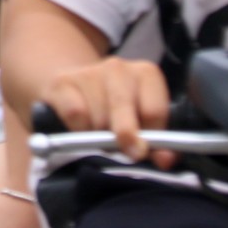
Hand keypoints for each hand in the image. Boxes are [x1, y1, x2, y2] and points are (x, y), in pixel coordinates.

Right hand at [42, 56, 172, 166]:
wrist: (75, 88)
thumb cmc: (117, 110)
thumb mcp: (143, 121)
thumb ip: (158, 141)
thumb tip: (165, 160)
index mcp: (146, 74)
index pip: (154, 110)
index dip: (152, 136)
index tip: (146, 151)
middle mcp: (118, 67)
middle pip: (125, 109)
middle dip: (127, 137)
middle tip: (129, 153)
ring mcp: (88, 72)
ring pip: (99, 117)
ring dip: (101, 136)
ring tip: (102, 136)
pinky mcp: (62, 82)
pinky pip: (76, 115)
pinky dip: (80, 130)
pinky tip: (83, 129)